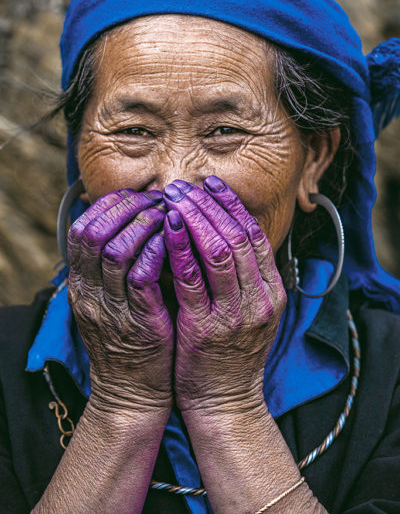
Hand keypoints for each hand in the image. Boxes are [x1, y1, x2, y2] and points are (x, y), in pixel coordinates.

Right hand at [67, 189, 173, 414]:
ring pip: (116, 252)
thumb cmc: (130, 337)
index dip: (108, 207)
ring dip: (142, 226)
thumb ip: (118, 265)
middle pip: (94, 234)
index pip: (82, 230)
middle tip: (156, 200)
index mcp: (81, 285)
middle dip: (126, 209)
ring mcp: (110, 310)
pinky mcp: (137, 324)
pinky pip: (141, 280)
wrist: (132, 393)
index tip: (136, 195)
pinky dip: (156, 254)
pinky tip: (173, 241)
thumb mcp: (111, 300)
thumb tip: (137, 221)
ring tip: (166, 214)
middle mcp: (89, 294)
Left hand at [163, 177, 286, 414]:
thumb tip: (223, 232)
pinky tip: (169, 228)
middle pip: (239, 236)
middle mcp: (260, 298)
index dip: (232, 205)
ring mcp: (236, 314)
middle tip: (185, 184)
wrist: (226, 403)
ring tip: (174, 197)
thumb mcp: (250, 312)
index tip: (211, 183)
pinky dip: (182, 249)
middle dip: (211, 204)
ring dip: (196, 218)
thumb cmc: (231, 353)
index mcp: (272, 291)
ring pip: (221, 250)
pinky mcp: (207, 328)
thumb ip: (244, 276)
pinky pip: (193, 279)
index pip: (256, 235)